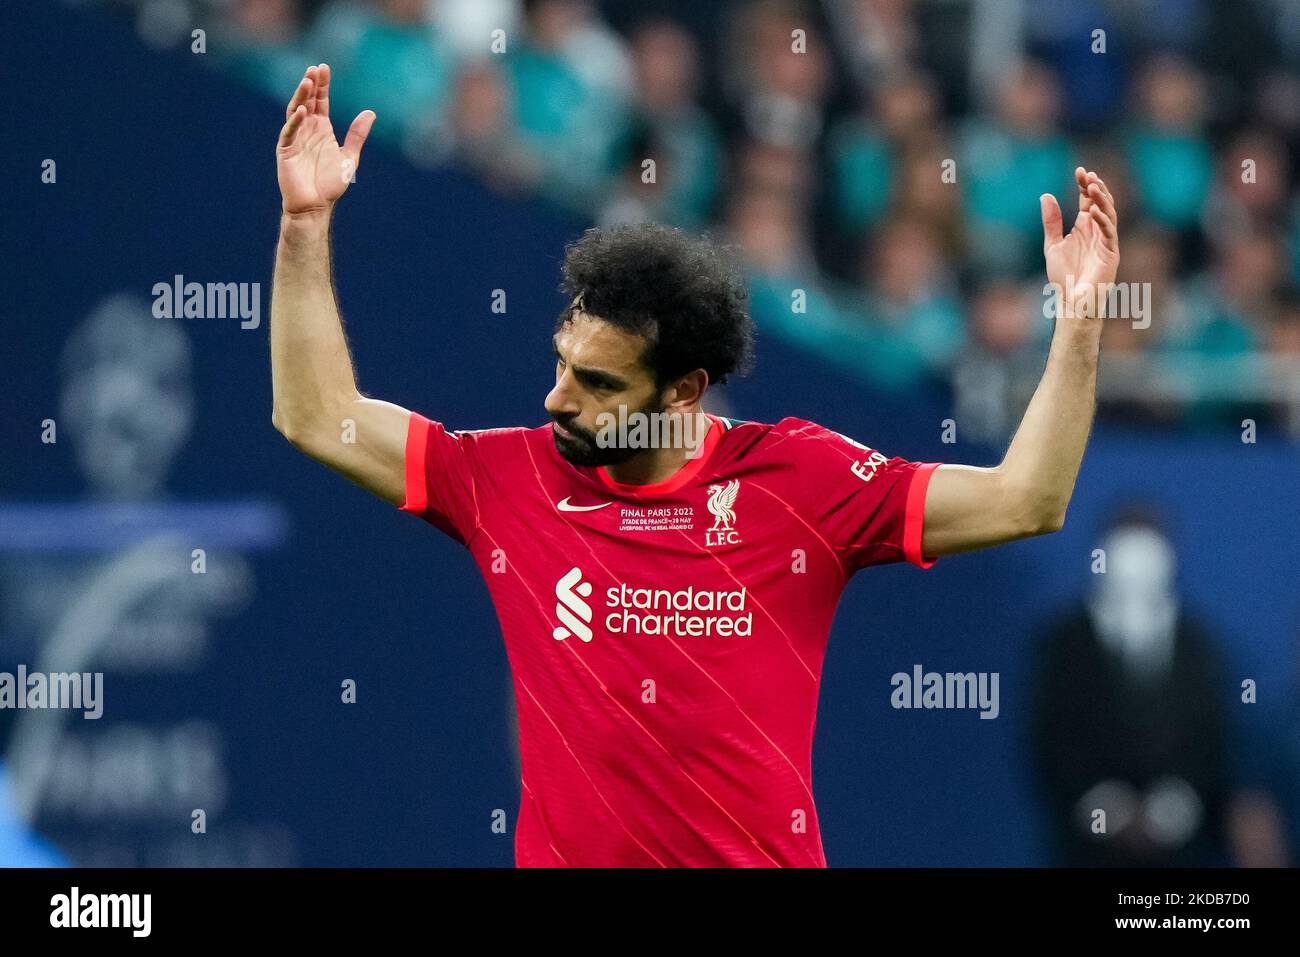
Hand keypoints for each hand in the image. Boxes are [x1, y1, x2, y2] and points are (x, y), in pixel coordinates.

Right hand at [276, 64, 375, 215]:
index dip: (322, 85)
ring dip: (300, 97)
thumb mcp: (349, 157)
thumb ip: (357, 135)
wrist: (316, 205)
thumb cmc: (330, 184)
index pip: (321, 101)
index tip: (324, 67)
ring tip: (307, 82)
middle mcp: (307, 130)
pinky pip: (289, 132)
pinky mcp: (286, 150)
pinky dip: (295, 121)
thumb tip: (370, 112)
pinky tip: (302, 111)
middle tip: (315, 69)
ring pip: (295, 111)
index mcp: (322, 129)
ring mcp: (295, 138)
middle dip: (310, 85)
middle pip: (307, 101)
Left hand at [1040, 168, 1119, 320]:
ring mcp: (1106, 241)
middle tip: (1088, 174)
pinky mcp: (1111, 253)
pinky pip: (1109, 233)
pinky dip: (1103, 221)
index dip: (1085, 186)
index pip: (1088, 201)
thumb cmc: (1064, 276)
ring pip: (1109, 214)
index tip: (1079, 171)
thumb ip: (1051, 222)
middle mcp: (1097, 231)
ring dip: (1102, 200)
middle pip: (1100, 203)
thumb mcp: (1053, 244)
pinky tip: (1094, 211)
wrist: (1072, 301)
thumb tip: (1046, 195)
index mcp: (1085, 227)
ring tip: (1093, 186)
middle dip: (1095, 188)